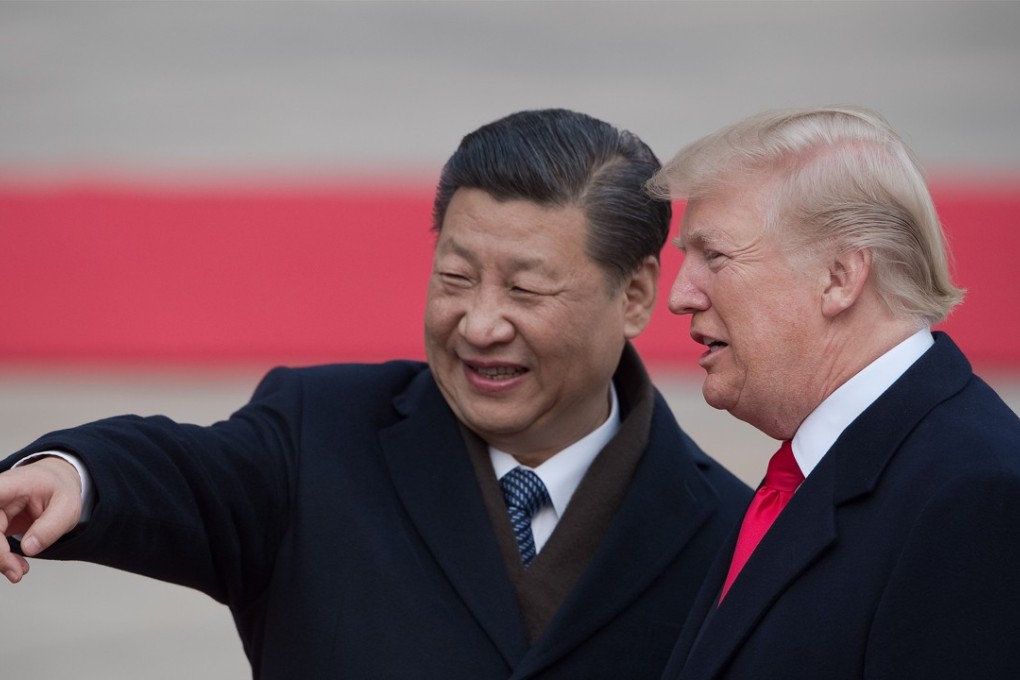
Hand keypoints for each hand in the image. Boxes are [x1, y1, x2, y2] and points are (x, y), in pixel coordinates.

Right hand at [0, 456, 83, 582]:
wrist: (59, 485)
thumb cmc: (60, 489)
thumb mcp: (66, 506)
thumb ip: (49, 527)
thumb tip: (28, 549)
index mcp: (10, 486)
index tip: (1, 540)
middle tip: (16, 572)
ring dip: (0, 560)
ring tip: (18, 572)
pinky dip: (3, 559)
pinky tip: (16, 566)